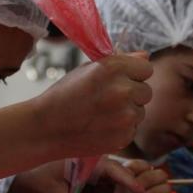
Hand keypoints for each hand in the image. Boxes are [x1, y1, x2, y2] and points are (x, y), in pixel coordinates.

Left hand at [0, 155, 170, 192]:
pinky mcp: (92, 189)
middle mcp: (95, 169)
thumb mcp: (53, 191)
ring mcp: (95, 179)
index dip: (129, 180)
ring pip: (115, 192)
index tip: (141, 191)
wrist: (28, 181)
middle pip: (119, 182)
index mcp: (88, 162)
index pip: (114, 169)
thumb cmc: (39, 179)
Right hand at [33, 53, 151, 158]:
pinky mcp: (124, 137)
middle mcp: (123, 91)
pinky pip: (133, 129)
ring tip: (102, 115)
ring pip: (140, 111)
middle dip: (132, 94)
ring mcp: (125, 117)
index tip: (120, 80)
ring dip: (127, 112)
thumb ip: (120, 62)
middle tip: (108, 99)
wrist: (46, 128)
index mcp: (113, 69)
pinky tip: (101, 127)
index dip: (133, 74)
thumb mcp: (87, 70)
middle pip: (146, 91)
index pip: (146, 68)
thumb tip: (146, 55)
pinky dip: (121, 129)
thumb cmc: (64, 95)